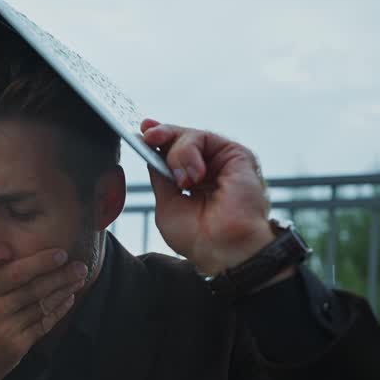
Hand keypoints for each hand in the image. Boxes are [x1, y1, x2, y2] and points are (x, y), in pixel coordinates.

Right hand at [0, 239, 87, 379]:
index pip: (12, 274)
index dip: (38, 263)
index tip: (59, 254)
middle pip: (32, 289)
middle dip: (59, 276)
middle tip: (80, 265)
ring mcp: (6, 331)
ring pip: (41, 307)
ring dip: (63, 292)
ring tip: (78, 279)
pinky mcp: (16, 348)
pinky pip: (42, 326)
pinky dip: (57, 312)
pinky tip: (67, 300)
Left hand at [141, 119, 275, 275]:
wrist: (222, 249)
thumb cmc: (197, 238)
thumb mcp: (167, 204)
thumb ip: (160, 177)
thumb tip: (151, 152)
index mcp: (194, 182)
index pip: (174, 152)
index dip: (159, 139)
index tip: (142, 131)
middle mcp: (210, 169)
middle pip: (182, 138)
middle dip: (162, 133)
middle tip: (148, 135)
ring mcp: (223, 162)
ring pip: (192, 136)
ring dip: (177, 154)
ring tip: (182, 181)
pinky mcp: (237, 155)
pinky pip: (206, 138)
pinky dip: (190, 152)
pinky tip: (192, 177)